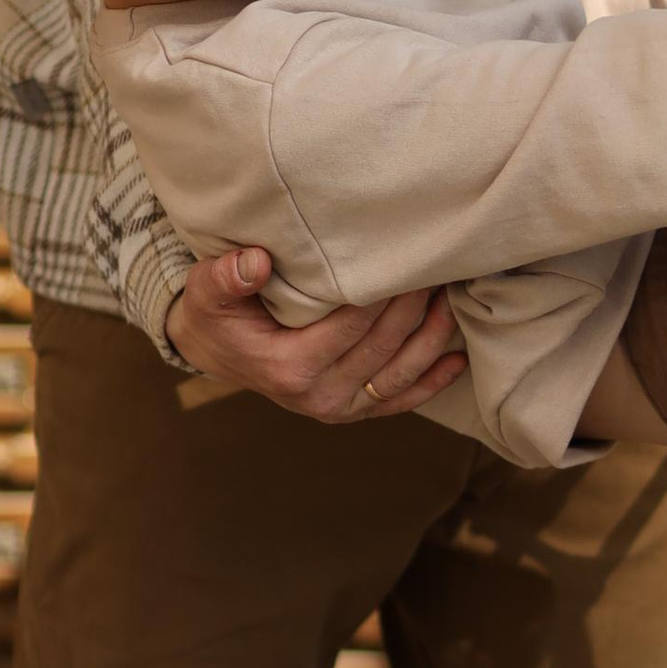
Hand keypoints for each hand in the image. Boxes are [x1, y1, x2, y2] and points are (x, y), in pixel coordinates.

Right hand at [168, 244, 466, 422]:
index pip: (350, 324)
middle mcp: (318, 396)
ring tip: (450, 297)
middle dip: (413, 305)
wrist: (217, 351)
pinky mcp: (352, 411)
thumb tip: (255, 262)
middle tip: (434, 264)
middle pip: (382, 345)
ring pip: (399, 374)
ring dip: (432, 337)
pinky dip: (432, 380)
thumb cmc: (217, 314)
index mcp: (288, 368)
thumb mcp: (208, 292)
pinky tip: (458, 358)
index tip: (404, 257)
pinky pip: (400, 399)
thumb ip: (226, 276)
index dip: (382, 291)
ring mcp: (338, 408)